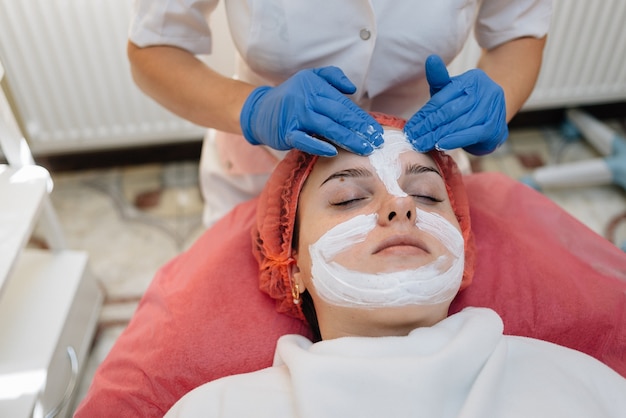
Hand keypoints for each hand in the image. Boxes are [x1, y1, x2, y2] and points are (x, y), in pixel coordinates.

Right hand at [240, 67, 382, 155]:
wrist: (260, 109)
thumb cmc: (291, 96)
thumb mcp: (310, 78)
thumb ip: (333, 77)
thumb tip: (352, 89)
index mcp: (316, 87)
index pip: (344, 105)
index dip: (362, 118)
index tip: (377, 131)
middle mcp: (307, 100)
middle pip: (339, 116)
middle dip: (360, 130)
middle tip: (376, 142)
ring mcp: (297, 117)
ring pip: (327, 128)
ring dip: (347, 139)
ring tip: (364, 148)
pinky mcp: (287, 132)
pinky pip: (304, 140)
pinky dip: (318, 145)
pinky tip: (333, 151)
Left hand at [404, 55, 507, 155]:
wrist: (493, 118)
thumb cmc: (465, 103)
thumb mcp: (450, 90)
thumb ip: (438, 78)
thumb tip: (431, 59)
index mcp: (473, 79)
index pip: (442, 98)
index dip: (424, 114)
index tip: (410, 127)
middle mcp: (486, 91)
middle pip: (449, 111)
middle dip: (428, 126)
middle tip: (412, 138)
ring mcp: (492, 110)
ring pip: (458, 124)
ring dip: (437, 136)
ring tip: (422, 143)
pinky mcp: (495, 127)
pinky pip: (471, 134)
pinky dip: (454, 140)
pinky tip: (440, 144)